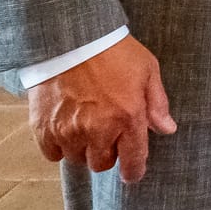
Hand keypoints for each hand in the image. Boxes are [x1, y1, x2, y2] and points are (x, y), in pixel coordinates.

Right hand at [27, 36, 175, 183]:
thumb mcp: (147, 70)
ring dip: (83, 148)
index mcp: (128, 117)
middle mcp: (97, 130)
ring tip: (85, 126)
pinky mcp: (43, 128)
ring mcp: (68, 131)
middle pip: (102, 164)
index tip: (132, 173)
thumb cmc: (114, 51)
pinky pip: (52, 154)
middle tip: (107, 133)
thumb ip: (157, 104)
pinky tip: (65, 127)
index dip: (134, 171)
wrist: (71, 37)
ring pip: (77, 159)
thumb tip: (167, 129)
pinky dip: (58, 146)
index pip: (133, 161)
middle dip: (107, 153)